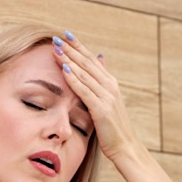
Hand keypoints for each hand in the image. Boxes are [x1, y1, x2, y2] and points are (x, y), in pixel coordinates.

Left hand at [53, 30, 140, 163]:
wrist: (125, 147)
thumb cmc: (114, 127)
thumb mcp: (108, 102)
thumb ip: (101, 83)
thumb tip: (100, 60)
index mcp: (111, 84)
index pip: (92, 60)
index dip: (79, 46)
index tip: (66, 35)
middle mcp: (110, 87)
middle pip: (87, 63)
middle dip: (71, 49)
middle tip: (56, 37)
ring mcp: (107, 97)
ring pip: (84, 74)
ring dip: (69, 60)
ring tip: (56, 49)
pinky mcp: (101, 110)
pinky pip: (84, 91)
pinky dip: (74, 79)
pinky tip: (64, 69)